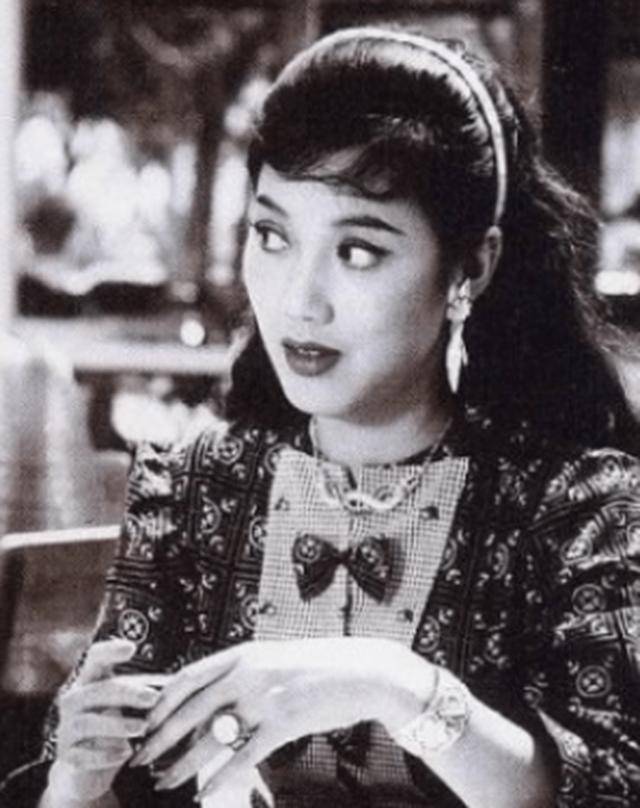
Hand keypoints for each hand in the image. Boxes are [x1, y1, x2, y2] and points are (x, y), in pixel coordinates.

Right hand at [46, 638, 163, 803]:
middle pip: (98, 690)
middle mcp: (74, 701)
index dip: (110, 651)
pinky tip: (125, 753)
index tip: (131, 648)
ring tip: (142, 728)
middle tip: (153, 699)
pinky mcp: (66, 756)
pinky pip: (83, 754)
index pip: (95, 658)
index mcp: (90, 681)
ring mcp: (67, 728)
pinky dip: (105, 754)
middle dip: (127, 693)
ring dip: (118, 725)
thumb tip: (179, 682)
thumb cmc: (114, 727)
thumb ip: (142, 691)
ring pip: (88, 722)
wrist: (86, 771)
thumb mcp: (125, 706)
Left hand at [129, 637, 435, 798]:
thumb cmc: (320, 666)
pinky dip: (220, 778)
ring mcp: (265, 698)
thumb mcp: (276, 658)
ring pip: (210, 737)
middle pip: (190, 709)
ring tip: (165, 781)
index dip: (161, 701)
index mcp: (244, 654)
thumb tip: (213, 694)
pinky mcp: (284, 724)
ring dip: (183, 763)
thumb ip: (245, 671)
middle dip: (160, 737)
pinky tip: (205, 794)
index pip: (188, 676)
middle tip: (140, 758)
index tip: (146, 721)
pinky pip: (243, 757)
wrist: (364, 670)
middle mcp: (248, 673)